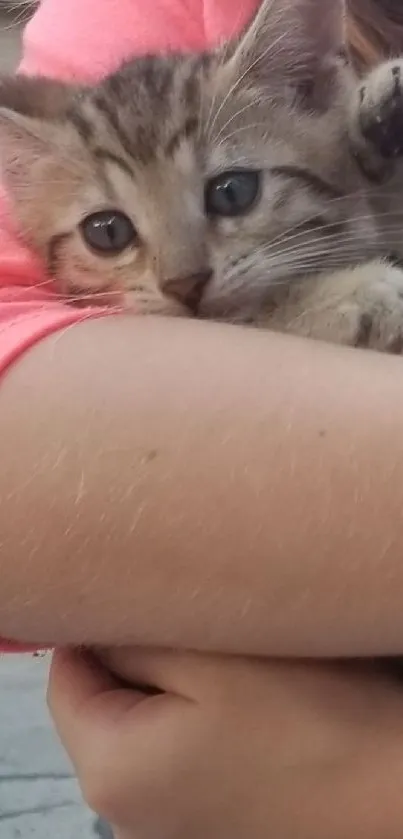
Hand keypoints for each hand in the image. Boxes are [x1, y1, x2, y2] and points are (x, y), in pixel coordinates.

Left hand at [48, 648, 402, 838]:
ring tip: (231, 668)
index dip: (102, 625)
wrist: (394, 790)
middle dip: (143, 657)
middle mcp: (127, 815)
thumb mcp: (209, 656)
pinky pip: (182, 755)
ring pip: (148, 726)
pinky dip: (203, 722)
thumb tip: (94, 622)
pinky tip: (250, 708)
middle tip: (202, 628)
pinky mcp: (210, 823)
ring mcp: (169, 826)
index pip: (67, 677)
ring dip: (177, 688)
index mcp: (111, 773)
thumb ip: (131, 637)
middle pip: (107, 704)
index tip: (149, 598)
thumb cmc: (311, 720)